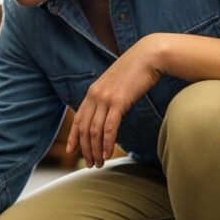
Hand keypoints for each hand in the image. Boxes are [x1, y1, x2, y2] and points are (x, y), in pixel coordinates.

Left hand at [66, 36, 162, 167]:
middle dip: (84, 149)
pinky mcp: (118, 102)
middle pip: (84, 128)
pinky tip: (107, 154)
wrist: (149, 55)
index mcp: (92, 92)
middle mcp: (95, 95)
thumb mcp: (117, 84)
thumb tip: (109, 111)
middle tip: (89, 164)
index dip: (73, 137)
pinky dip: (106, 143)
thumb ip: (109, 97)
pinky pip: (109, 128)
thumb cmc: (136, 70)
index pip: (77, 119)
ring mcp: (105, 98)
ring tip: (98, 163)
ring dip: (95, 150)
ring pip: (94, 131)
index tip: (70, 151)